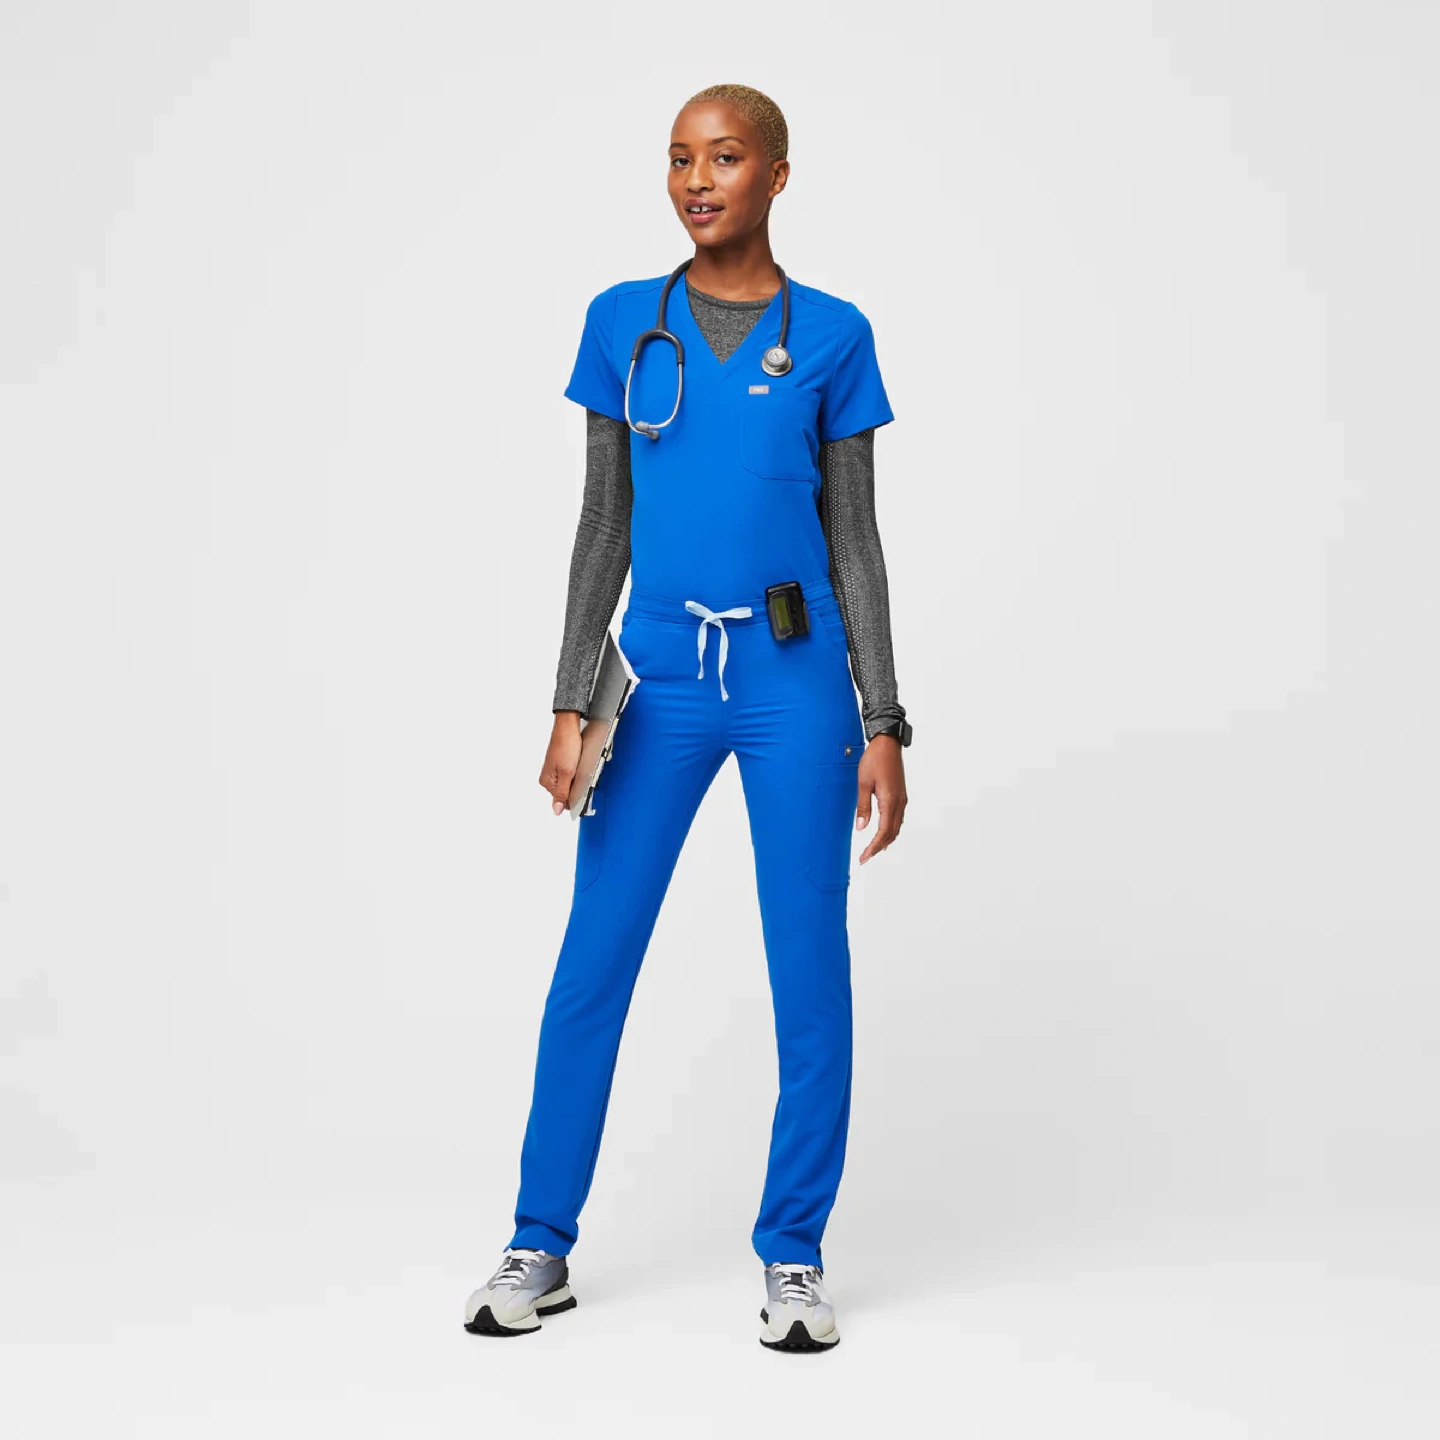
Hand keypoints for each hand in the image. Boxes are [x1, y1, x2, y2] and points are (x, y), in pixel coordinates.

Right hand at [540, 711, 583, 815]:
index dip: (575, 797)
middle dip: (576, 786)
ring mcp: (554, 770)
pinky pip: (570, 774)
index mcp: (547, 782)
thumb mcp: (567, 773)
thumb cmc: (566, 745)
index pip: (563, 801)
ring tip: (580, 766)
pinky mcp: (561, 764)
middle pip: (566, 792)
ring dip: (577, 778)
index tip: (584, 791)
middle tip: (581, 774)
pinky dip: (577, 771)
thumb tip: (557, 810)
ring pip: (569, 783)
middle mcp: (548, 777)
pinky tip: (580, 764)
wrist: (568, 726)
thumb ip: (562, 793)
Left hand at [855, 733, 906, 862]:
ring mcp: (902, 799)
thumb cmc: (874, 760)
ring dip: (886, 840)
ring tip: (873, 849)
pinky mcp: (901, 795)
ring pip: (896, 827)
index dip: (874, 847)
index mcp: (889, 800)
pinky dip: (891, 830)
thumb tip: (861, 828)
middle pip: (892, 833)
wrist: (888, 744)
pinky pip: (898, 818)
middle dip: (879, 847)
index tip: (864, 857)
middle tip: (866, 857)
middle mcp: (899, 802)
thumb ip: (863, 807)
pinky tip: (883, 832)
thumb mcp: (863, 783)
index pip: (883, 832)